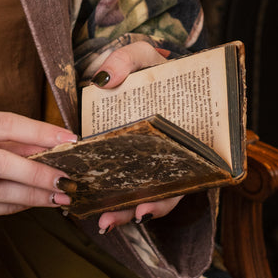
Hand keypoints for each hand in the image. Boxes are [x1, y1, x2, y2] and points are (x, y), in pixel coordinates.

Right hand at [0, 109, 76, 220]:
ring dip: (31, 196)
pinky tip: (29, 203)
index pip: (3, 124)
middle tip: (68, 180)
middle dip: (38, 174)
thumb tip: (49, 144)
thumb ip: (7, 137)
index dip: (38, 131)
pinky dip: (11, 207)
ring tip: (58, 197)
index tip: (68, 139)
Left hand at [88, 40, 184, 232]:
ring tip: (104, 221)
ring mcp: (152, 160)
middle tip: (124, 219)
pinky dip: (113, 198)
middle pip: (165, 192)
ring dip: (125, 212)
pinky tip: (95, 209)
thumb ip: (125, 60)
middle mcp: (172, 154)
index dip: (164, 197)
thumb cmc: (148, 66)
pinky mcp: (130, 162)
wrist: (141, 70)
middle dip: (145, 209)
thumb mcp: (140, 56)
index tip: (144, 208)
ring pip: (145, 195)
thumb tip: (104, 80)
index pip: (182, 174)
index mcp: (182, 135)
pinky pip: (126, 186)